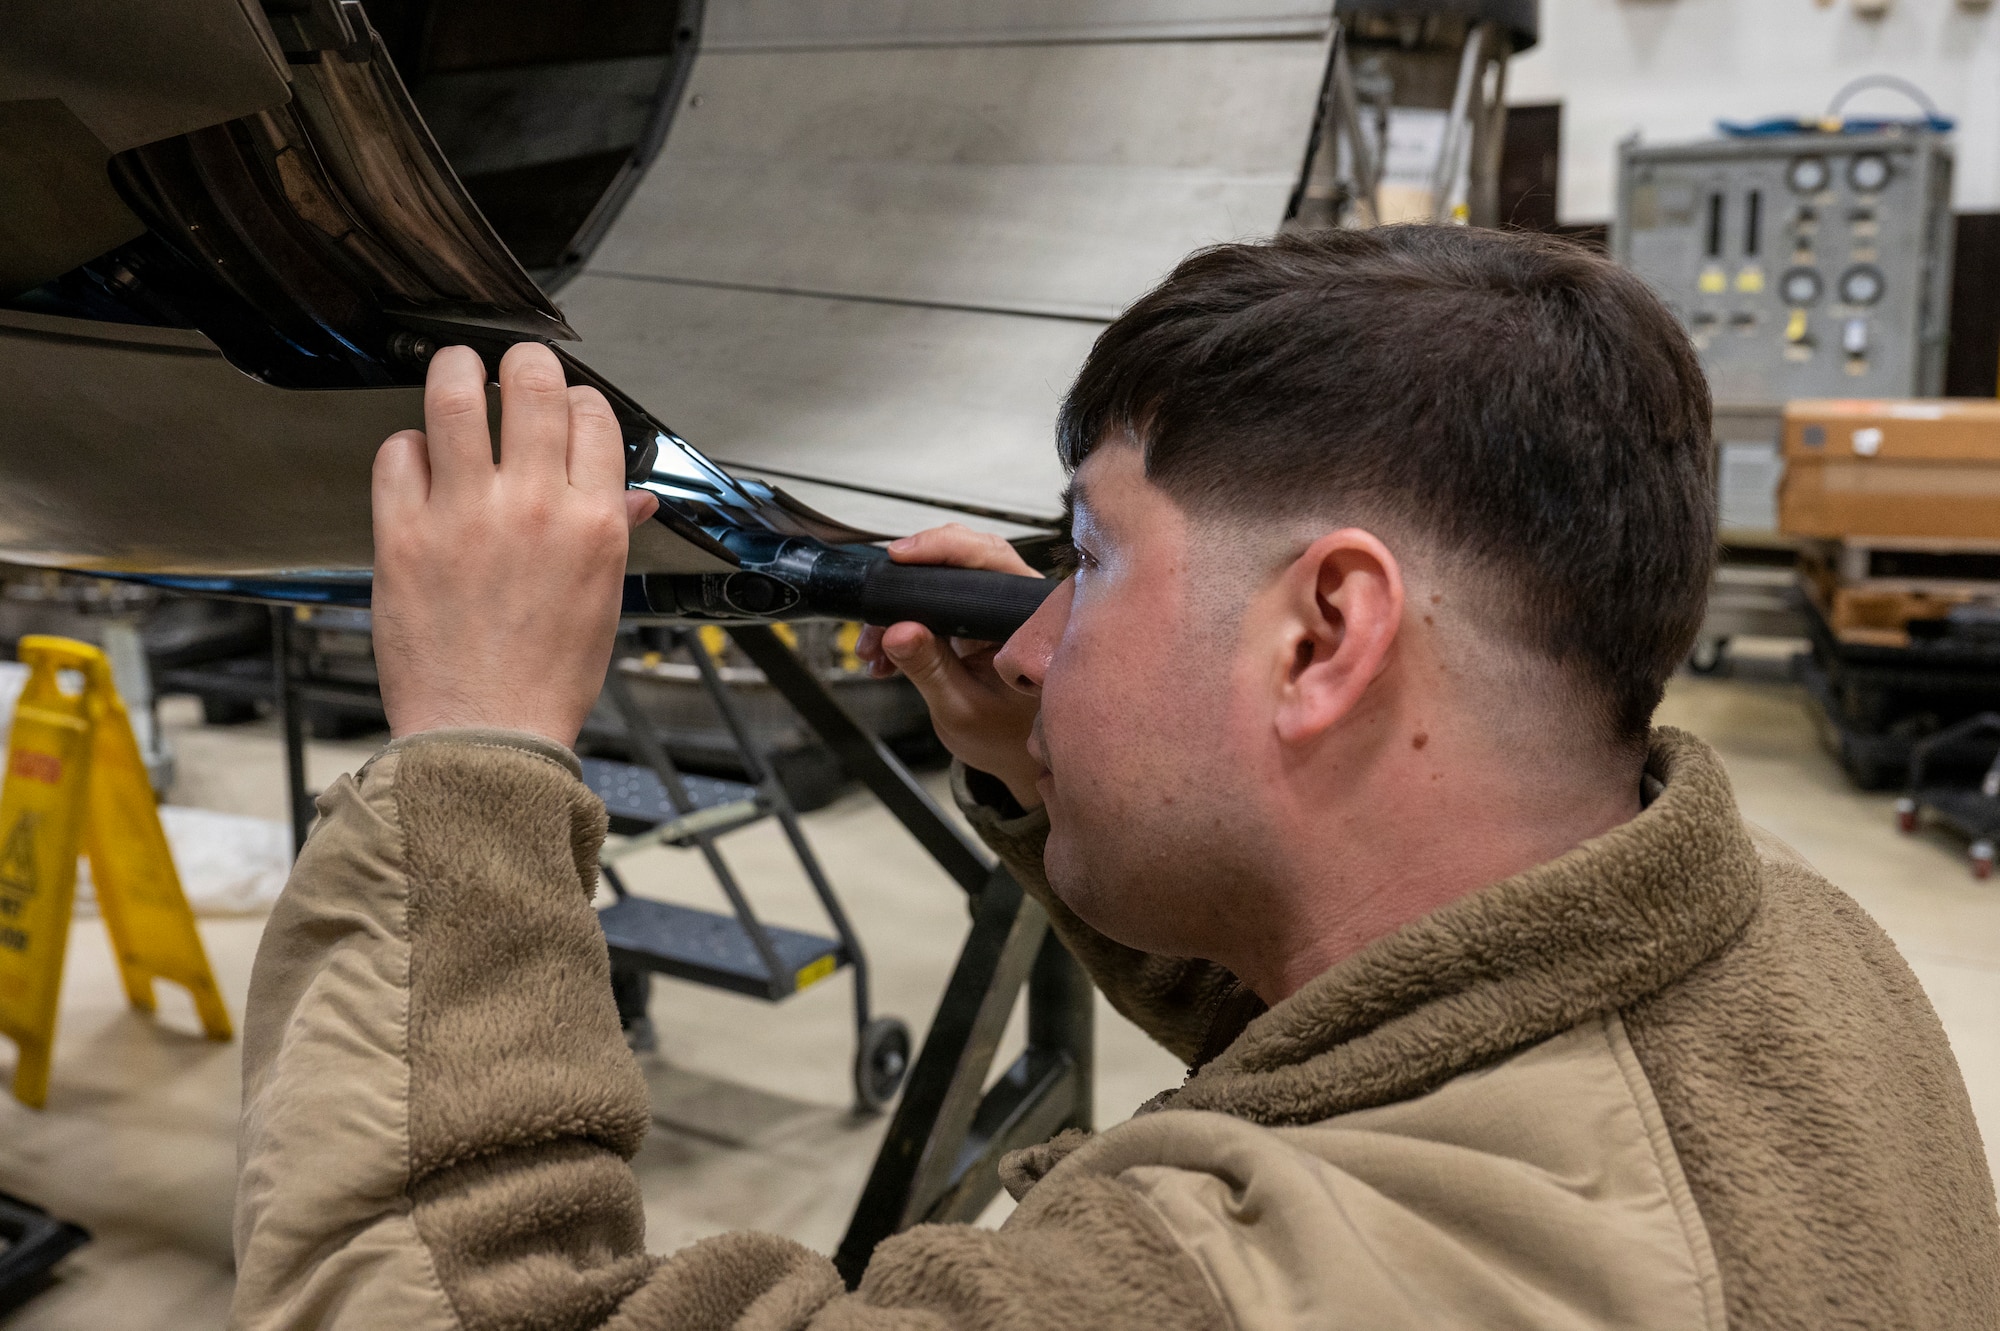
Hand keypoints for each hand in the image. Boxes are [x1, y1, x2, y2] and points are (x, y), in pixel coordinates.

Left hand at [371, 343, 657, 746]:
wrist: (487, 735)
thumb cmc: (546, 680)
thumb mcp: (603, 601)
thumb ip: (613, 532)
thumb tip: (632, 495)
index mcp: (592, 522)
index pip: (593, 416)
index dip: (579, 399)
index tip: (566, 406)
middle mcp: (533, 507)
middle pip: (533, 386)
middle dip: (523, 362)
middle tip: (513, 365)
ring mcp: (465, 516)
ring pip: (457, 400)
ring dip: (456, 370)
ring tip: (455, 367)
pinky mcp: (404, 534)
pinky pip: (399, 454)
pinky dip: (408, 446)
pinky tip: (418, 458)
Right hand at [855, 524, 1044, 809]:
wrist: (1011, 758)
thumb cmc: (1002, 737)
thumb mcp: (959, 708)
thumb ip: (929, 669)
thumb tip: (897, 631)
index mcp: (1027, 617)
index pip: (988, 558)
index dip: (943, 549)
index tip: (902, 557)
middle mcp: (1013, 604)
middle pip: (961, 556)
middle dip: (909, 579)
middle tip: (875, 610)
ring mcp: (991, 610)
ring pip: (941, 578)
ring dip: (898, 605)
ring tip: (872, 647)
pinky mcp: (970, 620)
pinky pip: (932, 602)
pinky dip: (902, 621)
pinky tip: (883, 653)